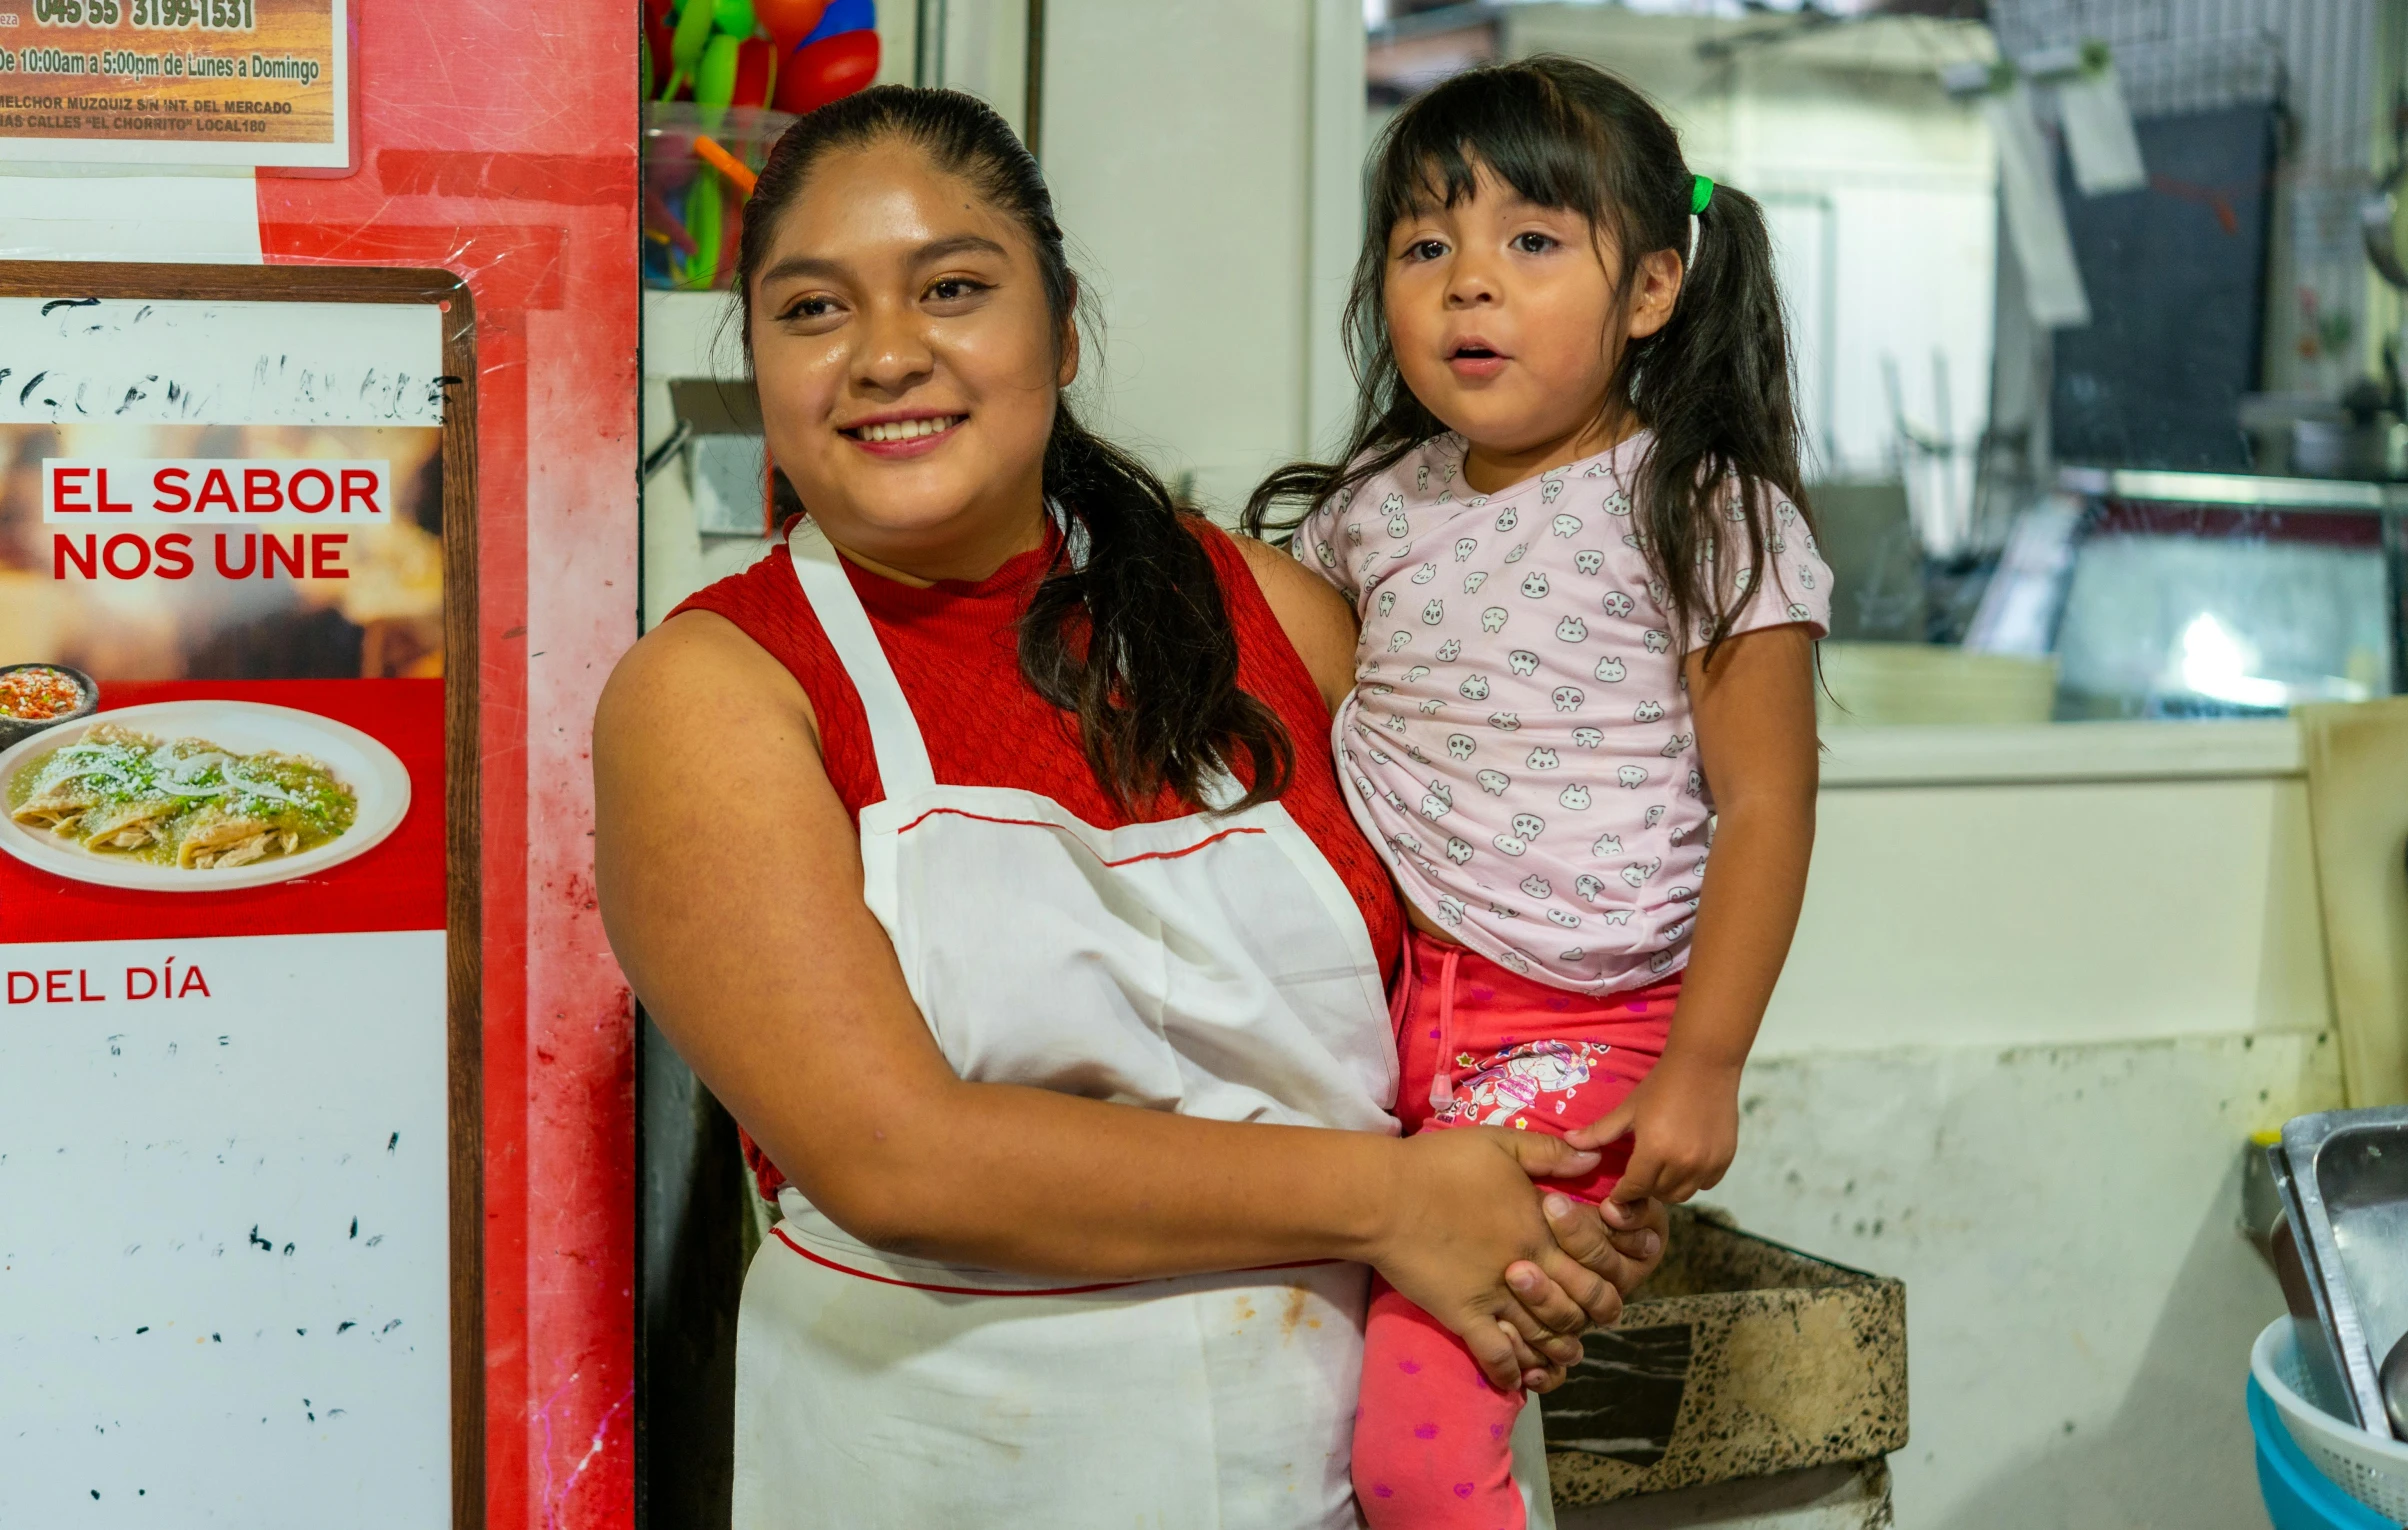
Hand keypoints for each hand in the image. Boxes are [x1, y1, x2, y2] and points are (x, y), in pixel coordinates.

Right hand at [1368, 1127, 1604, 1392]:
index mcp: (1542, 1225)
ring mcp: (1496, 1295)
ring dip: (1559, 1349)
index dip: (1610, 1266)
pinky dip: (1510, 1371)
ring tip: (1565, 1353)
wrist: (1385, 1197)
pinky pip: (1496, 1354)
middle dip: (1594, 1313)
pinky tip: (1516, 1379)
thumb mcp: (1500, 1142)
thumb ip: (1549, 1152)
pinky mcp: (1464, 1315)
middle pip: (1580, 1303)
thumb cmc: (1440, 1164)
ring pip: (1544, 1335)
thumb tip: (1594, 1159)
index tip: (1609, 1271)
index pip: (1595, 1257)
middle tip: (1595, 1317)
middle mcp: (1529, 1266)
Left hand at [1568, 1054, 1740, 1205]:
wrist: (1705, 1064)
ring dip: (1668, 1187)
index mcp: (1655, 1150)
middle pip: (1659, 1194)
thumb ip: (1600, 1131)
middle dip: (1644, 1189)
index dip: (1623, 1193)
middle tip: (1638, 1175)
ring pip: (1683, 1194)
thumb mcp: (1629, 1109)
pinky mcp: (1725, 1160)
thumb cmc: (1662, 1084)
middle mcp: (1683, 1163)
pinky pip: (1706, 1184)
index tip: (1617, 1193)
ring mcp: (1707, 1163)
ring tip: (1660, 1170)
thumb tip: (1569, 1141)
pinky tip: (1684, 1163)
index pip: (1635, 1188)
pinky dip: (1693, 1180)